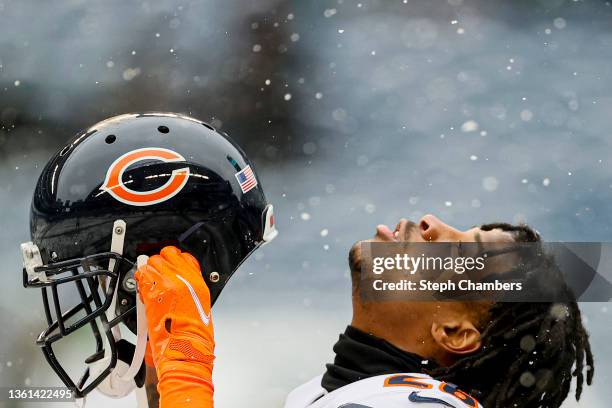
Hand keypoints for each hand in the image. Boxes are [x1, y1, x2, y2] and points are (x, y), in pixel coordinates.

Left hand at [135, 246, 214, 369]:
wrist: (185, 347)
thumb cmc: (193, 333)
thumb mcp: (200, 303)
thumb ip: (189, 286)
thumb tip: (177, 278)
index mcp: (198, 282)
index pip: (183, 256)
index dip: (174, 260)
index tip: (170, 265)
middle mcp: (184, 279)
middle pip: (166, 255)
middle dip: (160, 263)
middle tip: (158, 274)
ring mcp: (168, 284)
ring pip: (152, 262)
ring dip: (149, 270)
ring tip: (150, 282)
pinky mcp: (153, 292)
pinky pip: (142, 275)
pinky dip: (140, 280)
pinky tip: (143, 288)